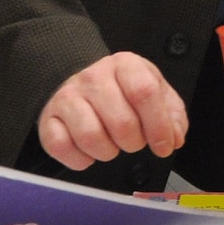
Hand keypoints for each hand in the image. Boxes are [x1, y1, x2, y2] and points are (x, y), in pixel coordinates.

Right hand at [37, 51, 187, 169]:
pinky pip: (61, 146)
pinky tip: (89, 152)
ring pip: (91, 136)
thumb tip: (174, 137)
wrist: (83, 83)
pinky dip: (79, 159)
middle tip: (133, 142)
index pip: (144, 92)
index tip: (164, 146)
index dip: (159, 126)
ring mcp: (68, 97)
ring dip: (107, 152)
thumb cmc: (123, 92)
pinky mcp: (49, 118)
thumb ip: (173, 115)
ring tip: (111, 146)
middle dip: (134, 143)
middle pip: (121, 122)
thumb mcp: (156, 93)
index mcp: (125, 65)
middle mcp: (93, 77)